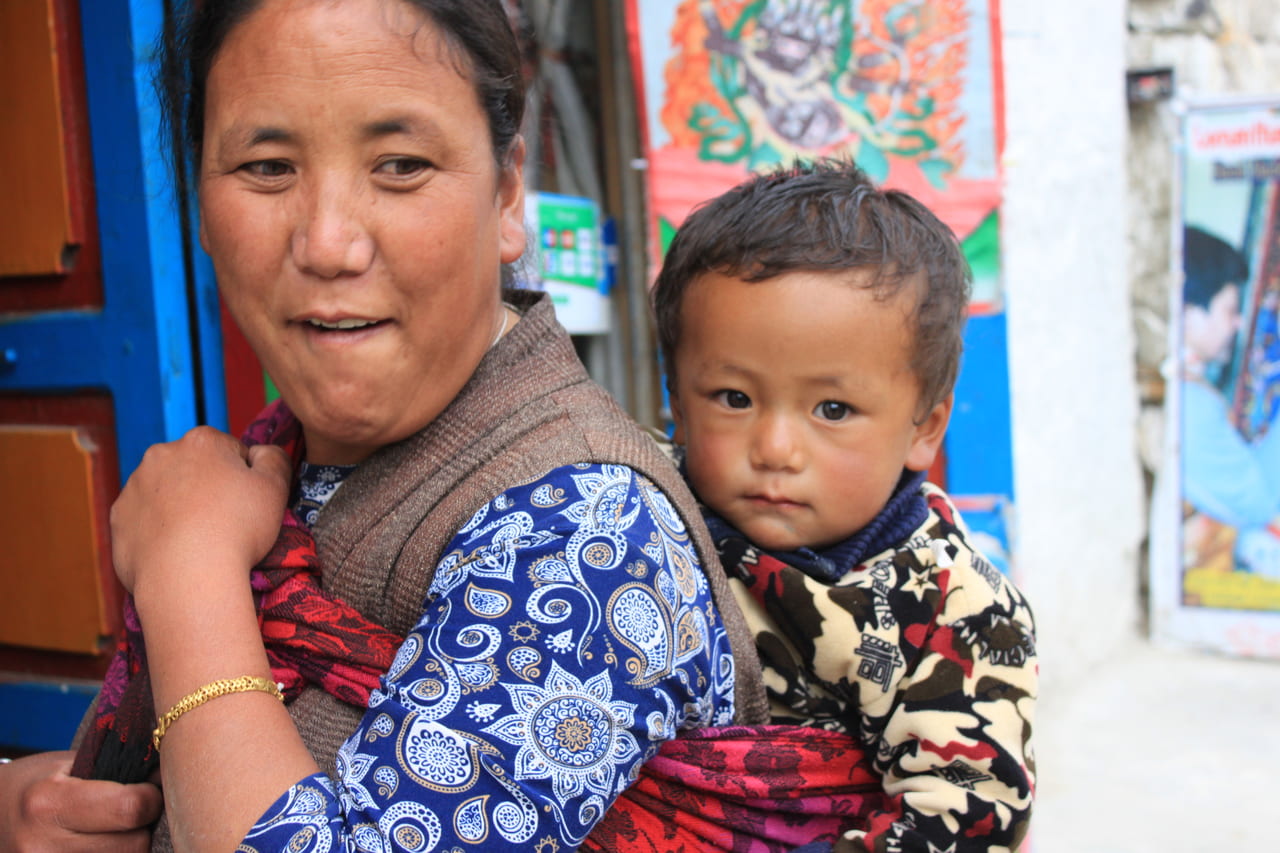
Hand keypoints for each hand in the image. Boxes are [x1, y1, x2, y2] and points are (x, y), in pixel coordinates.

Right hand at [0, 751, 161, 851]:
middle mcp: (42, 846)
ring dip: (131, 847)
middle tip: (138, 813)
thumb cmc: (36, 784)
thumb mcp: (69, 766)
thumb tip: (169, 778)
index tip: (149, 789)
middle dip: (145, 827)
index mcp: (48, 803)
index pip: (131, 809)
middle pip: (134, 846)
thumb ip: (117, 772)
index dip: (152, 797)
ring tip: (117, 830)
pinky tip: (106, 845)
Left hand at [110, 426, 291, 597]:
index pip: (230, 451)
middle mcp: (161, 455)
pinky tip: (175, 549)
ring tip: (198, 539)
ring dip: (180, 506)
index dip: (243, 478)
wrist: (187, 578)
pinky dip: (158, 528)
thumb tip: (261, 452)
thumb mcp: (275, 487)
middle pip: (193, 468)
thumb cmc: (236, 529)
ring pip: (165, 492)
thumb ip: (274, 458)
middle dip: (207, 487)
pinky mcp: (118, 519)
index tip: (247, 503)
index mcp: (201, 442)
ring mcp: (134, 487)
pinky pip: (144, 518)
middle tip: (224, 522)